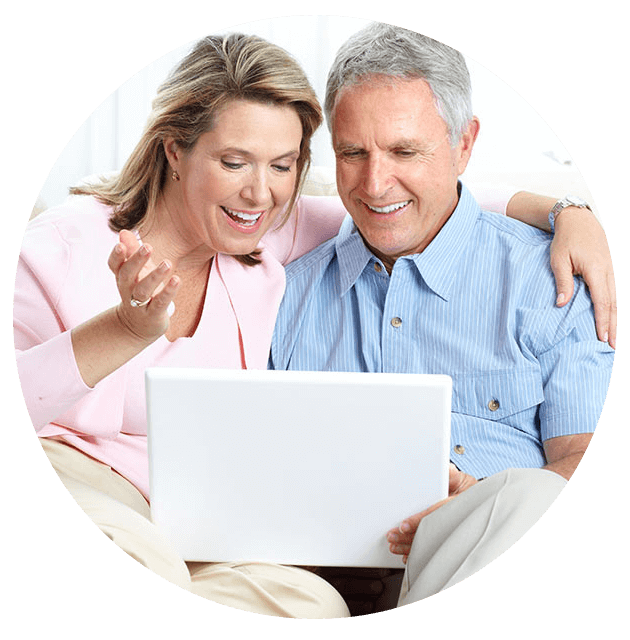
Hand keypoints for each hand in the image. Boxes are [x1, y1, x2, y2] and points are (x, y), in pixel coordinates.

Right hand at [107, 230, 179, 342]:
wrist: (138, 326)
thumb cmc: (139, 291)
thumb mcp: (135, 272)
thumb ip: (131, 252)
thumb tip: (124, 232)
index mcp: (123, 277)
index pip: (114, 266)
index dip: (116, 256)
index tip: (121, 244)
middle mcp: (128, 290)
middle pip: (127, 275)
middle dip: (136, 261)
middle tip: (148, 246)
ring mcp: (140, 304)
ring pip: (143, 290)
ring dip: (155, 276)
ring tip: (167, 263)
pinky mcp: (153, 314)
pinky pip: (160, 302)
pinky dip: (168, 292)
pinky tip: (177, 280)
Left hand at [386, 464, 477, 563]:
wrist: (479, 504)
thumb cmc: (468, 491)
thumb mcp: (461, 480)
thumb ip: (452, 475)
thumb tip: (448, 468)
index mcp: (456, 506)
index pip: (435, 514)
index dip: (418, 521)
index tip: (403, 525)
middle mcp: (452, 522)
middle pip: (427, 532)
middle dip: (408, 537)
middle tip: (392, 536)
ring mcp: (448, 533)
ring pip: (427, 543)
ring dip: (409, 546)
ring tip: (394, 545)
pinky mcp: (445, 540)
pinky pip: (430, 550)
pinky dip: (417, 554)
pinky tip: (406, 555)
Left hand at [551, 207, 615, 348]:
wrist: (578, 220)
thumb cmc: (566, 240)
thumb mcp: (558, 260)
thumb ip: (563, 282)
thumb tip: (561, 304)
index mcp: (597, 270)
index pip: (602, 301)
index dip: (602, 321)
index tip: (602, 338)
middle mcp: (610, 270)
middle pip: (614, 303)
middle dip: (614, 325)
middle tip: (613, 346)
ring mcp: (613, 268)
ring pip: (618, 298)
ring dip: (617, 318)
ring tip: (616, 336)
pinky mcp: (612, 267)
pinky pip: (616, 290)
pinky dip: (616, 306)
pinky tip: (614, 317)